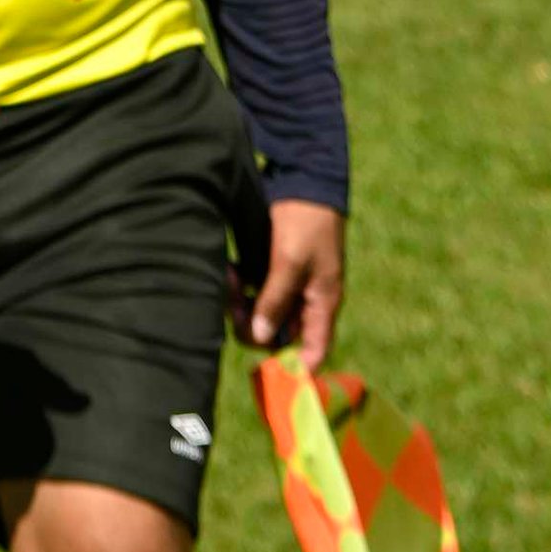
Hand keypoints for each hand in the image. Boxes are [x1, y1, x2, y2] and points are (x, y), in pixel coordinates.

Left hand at [228, 201, 345, 373]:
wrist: (304, 180)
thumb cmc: (306, 222)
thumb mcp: (290, 261)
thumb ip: (276, 300)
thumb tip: (263, 338)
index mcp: (322, 303)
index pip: (314, 352)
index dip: (294, 368)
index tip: (266, 372)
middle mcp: (306, 300)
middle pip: (278, 336)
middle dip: (252, 325)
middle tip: (232, 303)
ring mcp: (290, 286)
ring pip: (262, 314)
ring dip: (241, 304)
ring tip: (229, 278)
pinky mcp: (274, 269)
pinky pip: (255, 292)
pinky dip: (241, 287)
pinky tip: (230, 269)